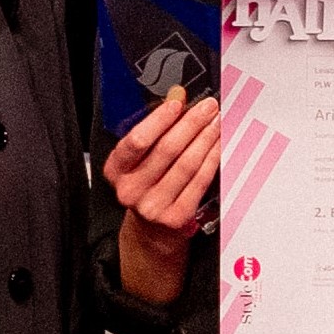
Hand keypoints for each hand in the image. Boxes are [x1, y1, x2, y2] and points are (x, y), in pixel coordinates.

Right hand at [103, 86, 218, 305]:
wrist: (151, 234)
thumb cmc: (146, 188)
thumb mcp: (138, 163)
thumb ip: (153, 132)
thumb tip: (177, 99)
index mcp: (115, 172)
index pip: (136, 142)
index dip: (158, 120)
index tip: (178, 102)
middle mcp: (130, 191)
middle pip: (165, 150)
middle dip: (190, 123)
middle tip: (208, 107)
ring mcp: (153, 206)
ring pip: (185, 164)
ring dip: (205, 138)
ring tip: (217, 121)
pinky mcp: (176, 217)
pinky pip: (199, 181)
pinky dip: (211, 159)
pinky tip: (219, 145)